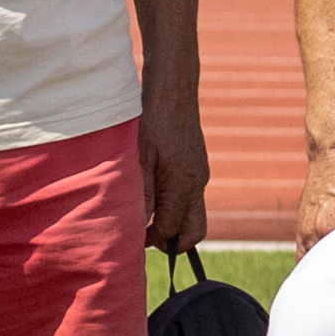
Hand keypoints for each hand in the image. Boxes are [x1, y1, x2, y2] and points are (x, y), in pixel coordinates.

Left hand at [139, 83, 212, 253]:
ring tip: (146, 212)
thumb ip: (141, 196)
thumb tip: (138, 227)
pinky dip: (174, 203)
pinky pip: (190, 196)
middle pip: (195, 231)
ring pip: (193, 214)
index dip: (154, 240)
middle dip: (175, 242)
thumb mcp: (138, 160)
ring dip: (172, 221)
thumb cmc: (152, 123)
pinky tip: (153, 190)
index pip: (172, 229)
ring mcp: (200, 175)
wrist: (173, 93)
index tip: (135, 239)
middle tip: (149, 239)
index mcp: (183, 185)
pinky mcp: (197, 167)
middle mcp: (197, 184)